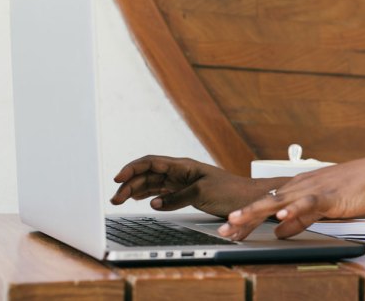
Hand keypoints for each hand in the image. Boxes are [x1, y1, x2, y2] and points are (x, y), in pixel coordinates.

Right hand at [110, 155, 282, 217]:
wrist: (249, 199)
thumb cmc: (231, 191)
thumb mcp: (202, 192)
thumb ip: (177, 198)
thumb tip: (154, 203)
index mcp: (184, 166)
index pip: (151, 162)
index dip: (132, 168)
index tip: (118, 178)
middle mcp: (181, 172)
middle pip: (148, 173)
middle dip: (129, 183)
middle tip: (115, 198)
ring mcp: (182, 182)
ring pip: (153, 183)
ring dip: (136, 190)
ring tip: (120, 200)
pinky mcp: (186, 193)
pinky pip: (162, 192)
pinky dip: (148, 195)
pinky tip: (139, 199)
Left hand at [218, 154, 364, 240]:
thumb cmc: (356, 188)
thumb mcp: (323, 208)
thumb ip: (301, 219)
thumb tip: (279, 231)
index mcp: (300, 188)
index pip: (266, 203)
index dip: (246, 216)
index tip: (228, 228)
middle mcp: (302, 186)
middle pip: (265, 202)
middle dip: (242, 216)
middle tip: (222, 229)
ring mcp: (314, 189)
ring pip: (279, 201)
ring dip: (257, 211)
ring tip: (237, 220)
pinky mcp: (330, 195)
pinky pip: (308, 203)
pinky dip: (293, 209)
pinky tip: (281, 215)